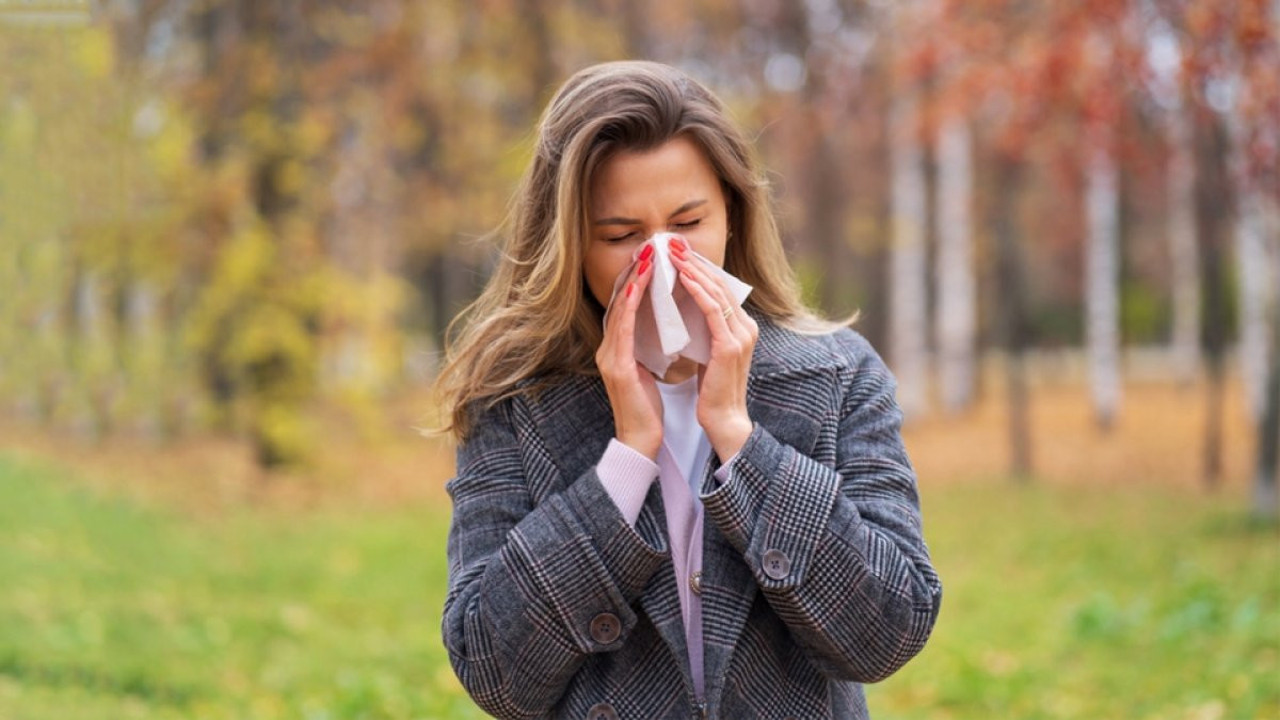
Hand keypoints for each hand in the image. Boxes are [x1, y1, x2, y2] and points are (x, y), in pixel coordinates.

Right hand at [596, 248, 662, 458]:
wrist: (641, 440)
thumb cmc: (648, 407)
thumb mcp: (649, 369)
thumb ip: (649, 347)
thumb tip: (664, 325)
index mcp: (616, 349)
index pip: (625, 307)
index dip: (635, 281)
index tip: (649, 259)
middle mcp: (608, 350)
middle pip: (618, 303)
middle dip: (632, 275)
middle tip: (647, 249)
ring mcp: (609, 358)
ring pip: (619, 312)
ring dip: (632, 283)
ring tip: (645, 260)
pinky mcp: (617, 368)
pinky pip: (622, 331)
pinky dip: (629, 308)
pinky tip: (637, 290)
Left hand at [669, 238, 756, 459]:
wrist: (722, 420)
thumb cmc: (712, 391)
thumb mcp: (708, 353)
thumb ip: (705, 331)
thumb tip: (686, 309)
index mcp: (742, 328)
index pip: (720, 290)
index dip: (700, 269)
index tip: (679, 253)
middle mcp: (746, 328)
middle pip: (720, 285)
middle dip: (696, 263)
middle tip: (674, 244)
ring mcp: (740, 336)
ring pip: (716, 292)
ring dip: (694, 270)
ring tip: (674, 254)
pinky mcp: (729, 346)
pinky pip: (713, 310)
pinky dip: (697, 290)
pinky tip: (683, 277)